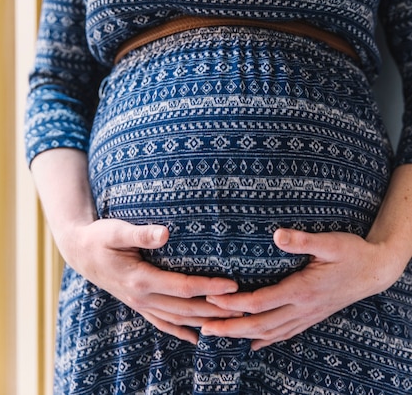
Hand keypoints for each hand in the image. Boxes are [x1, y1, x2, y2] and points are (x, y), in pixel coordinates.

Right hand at [62, 219, 239, 344]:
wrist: (79, 252)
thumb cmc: (100, 237)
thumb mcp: (116, 231)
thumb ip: (141, 233)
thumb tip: (165, 232)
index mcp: (140, 279)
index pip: (183, 287)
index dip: (209, 287)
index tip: (233, 284)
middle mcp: (142, 297)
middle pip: (186, 308)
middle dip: (216, 309)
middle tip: (243, 307)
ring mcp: (140, 304)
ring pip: (178, 318)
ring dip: (204, 321)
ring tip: (230, 322)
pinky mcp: (139, 304)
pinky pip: (163, 322)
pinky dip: (180, 331)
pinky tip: (196, 338)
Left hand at [201, 228, 400, 349]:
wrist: (375, 270)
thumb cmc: (352, 252)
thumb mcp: (329, 242)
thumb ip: (302, 240)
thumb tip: (277, 235)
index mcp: (302, 289)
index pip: (261, 301)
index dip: (234, 303)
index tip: (211, 299)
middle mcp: (303, 308)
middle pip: (260, 324)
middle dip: (230, 327)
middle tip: (203, 328)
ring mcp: (307, 315)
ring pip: (270, 332)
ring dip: (242, 335)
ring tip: (218, 335)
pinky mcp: (312, 316)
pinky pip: (285, 333)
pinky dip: (266, 340)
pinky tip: (254, 343)